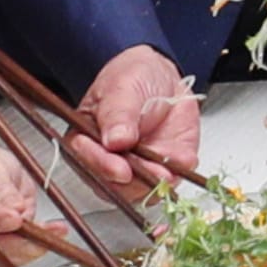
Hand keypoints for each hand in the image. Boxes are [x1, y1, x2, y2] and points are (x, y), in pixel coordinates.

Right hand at [69, 45, 205, 191]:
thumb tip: (114, 140)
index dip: (102, 167)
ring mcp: (135, 167)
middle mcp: (107, 159)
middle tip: (148, 172)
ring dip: (154, 183)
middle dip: (132, 183)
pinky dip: (177, 174)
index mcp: (86, 138)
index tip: (120, 168)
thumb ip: (117, 113)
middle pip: (112, 183)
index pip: (85, 159)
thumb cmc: (131, 78)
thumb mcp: (122, 88)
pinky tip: (180, 162)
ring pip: (140, 189)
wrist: (162, 77)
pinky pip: (169, 180)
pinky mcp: (162, 168)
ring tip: (166, 171)